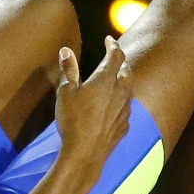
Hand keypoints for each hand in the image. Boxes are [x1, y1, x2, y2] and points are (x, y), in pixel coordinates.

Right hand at [53, 36, 132, 169]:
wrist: (85, 153)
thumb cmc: (73, 120)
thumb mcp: (65, 93)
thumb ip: (68, 70)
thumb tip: (66, 50)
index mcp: (106, 80)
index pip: (115, 55)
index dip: (113, 45)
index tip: (109, 40)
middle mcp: (120, 91)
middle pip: (126, 71)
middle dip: (120, 63)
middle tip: (113, 59)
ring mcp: (125, 109)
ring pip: (128, 90)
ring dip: (121, 83)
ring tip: (113, 82)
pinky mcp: (124, 125)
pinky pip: (125, 109)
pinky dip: (120, 103)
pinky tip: (113, 108)